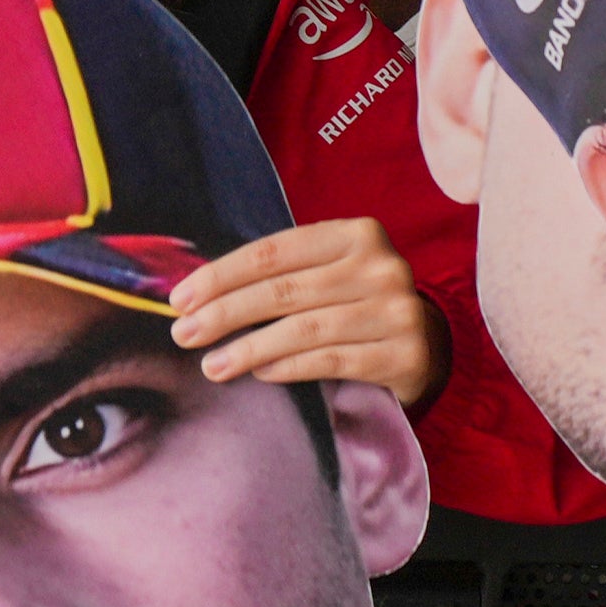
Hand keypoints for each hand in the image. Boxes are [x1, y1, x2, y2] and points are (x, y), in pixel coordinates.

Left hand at [169, 218, 446, 398]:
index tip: (180, 299)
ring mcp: (397, 311)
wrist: (425, 343)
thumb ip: (280, 274)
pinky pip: (331, 361)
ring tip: (212, 365)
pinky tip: (259, 373)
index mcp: (357, 233)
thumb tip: (197, 296)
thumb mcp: (327, 273)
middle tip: (184, 334)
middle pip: (284, 291)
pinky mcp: (404, 354)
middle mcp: (382, 266)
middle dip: (225, 313)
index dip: (222, 275)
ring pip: (304, 329)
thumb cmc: (356, 304)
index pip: (274, 252)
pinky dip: (288, 367)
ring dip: (249, 349)